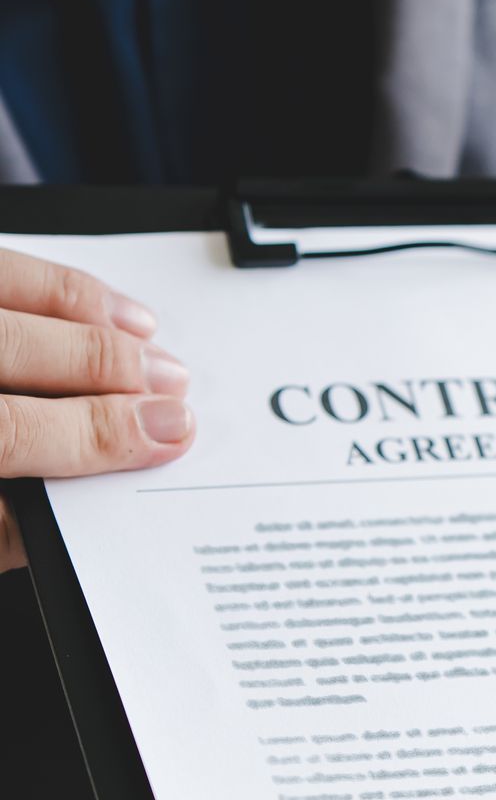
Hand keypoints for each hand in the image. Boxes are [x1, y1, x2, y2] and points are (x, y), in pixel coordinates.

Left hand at [0, 249, 192, 570]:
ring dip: (84, 310)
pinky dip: (46, 279)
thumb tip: (77, 521)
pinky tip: (92, 301)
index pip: (13, 430)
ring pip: (2, 288)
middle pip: (13, 348)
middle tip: (174, 387)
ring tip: (146, 338)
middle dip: (109, 367)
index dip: (98, 434)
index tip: (170, 435)